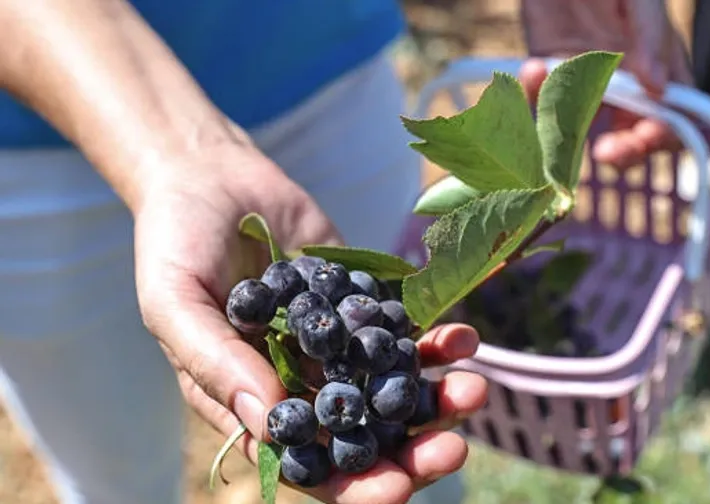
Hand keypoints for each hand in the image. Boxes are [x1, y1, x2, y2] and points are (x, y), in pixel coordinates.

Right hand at [132, 142, 487, 503]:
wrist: (210, 175)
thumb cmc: (175, 242)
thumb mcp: (175, 302)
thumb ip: (215, 363)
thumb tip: (271, 425)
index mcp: (252, 403)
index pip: (309, 465)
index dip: (352, 485)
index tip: (396, 488)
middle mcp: (301, 384)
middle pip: (365, 438)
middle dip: (412, 451)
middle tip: (452, 448)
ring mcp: (337, 347)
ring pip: (394, 389)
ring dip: (436, 398)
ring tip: (472, 387)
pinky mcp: (362, 307)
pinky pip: (404, 333)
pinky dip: (436, 341)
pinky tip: (464, 337)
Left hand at [519, 0, 692, 167]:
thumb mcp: (641, 0)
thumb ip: (652, 37)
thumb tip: (659, 89)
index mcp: (660, 70)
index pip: (673, 120)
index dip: (663, 137)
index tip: (646, 136)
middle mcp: (626, 86)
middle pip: (631, 138)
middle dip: (623, 151)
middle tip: (608, 150)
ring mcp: (585, 85)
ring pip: (583, 131)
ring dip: (569, 133)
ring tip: (569, 113)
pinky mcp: (549, 76)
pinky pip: (540, 101)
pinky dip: (533, 91)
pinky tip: (534, 67)